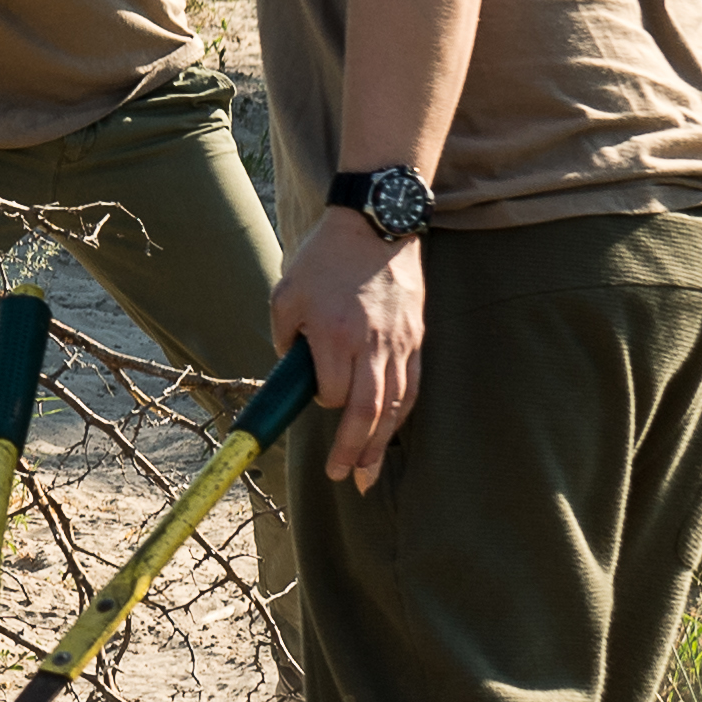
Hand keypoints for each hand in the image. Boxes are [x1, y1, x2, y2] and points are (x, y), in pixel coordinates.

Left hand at [272, 206, 426, 487]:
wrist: (378, 223)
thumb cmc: (326, 257)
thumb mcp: (287, 291)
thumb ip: (284, 335)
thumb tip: (292, 368)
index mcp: (334, 334)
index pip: (333, 394)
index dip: (324, 403)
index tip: (317, 397)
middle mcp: (371, 344)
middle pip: (368, 412)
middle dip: (354, 452)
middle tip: (343, 478)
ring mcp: (399, 343)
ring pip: (394, 407)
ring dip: (381, 445)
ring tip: (368, 474)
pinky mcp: (417, 338)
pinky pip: (412, 386)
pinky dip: (401, 415)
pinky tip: (391, 433)